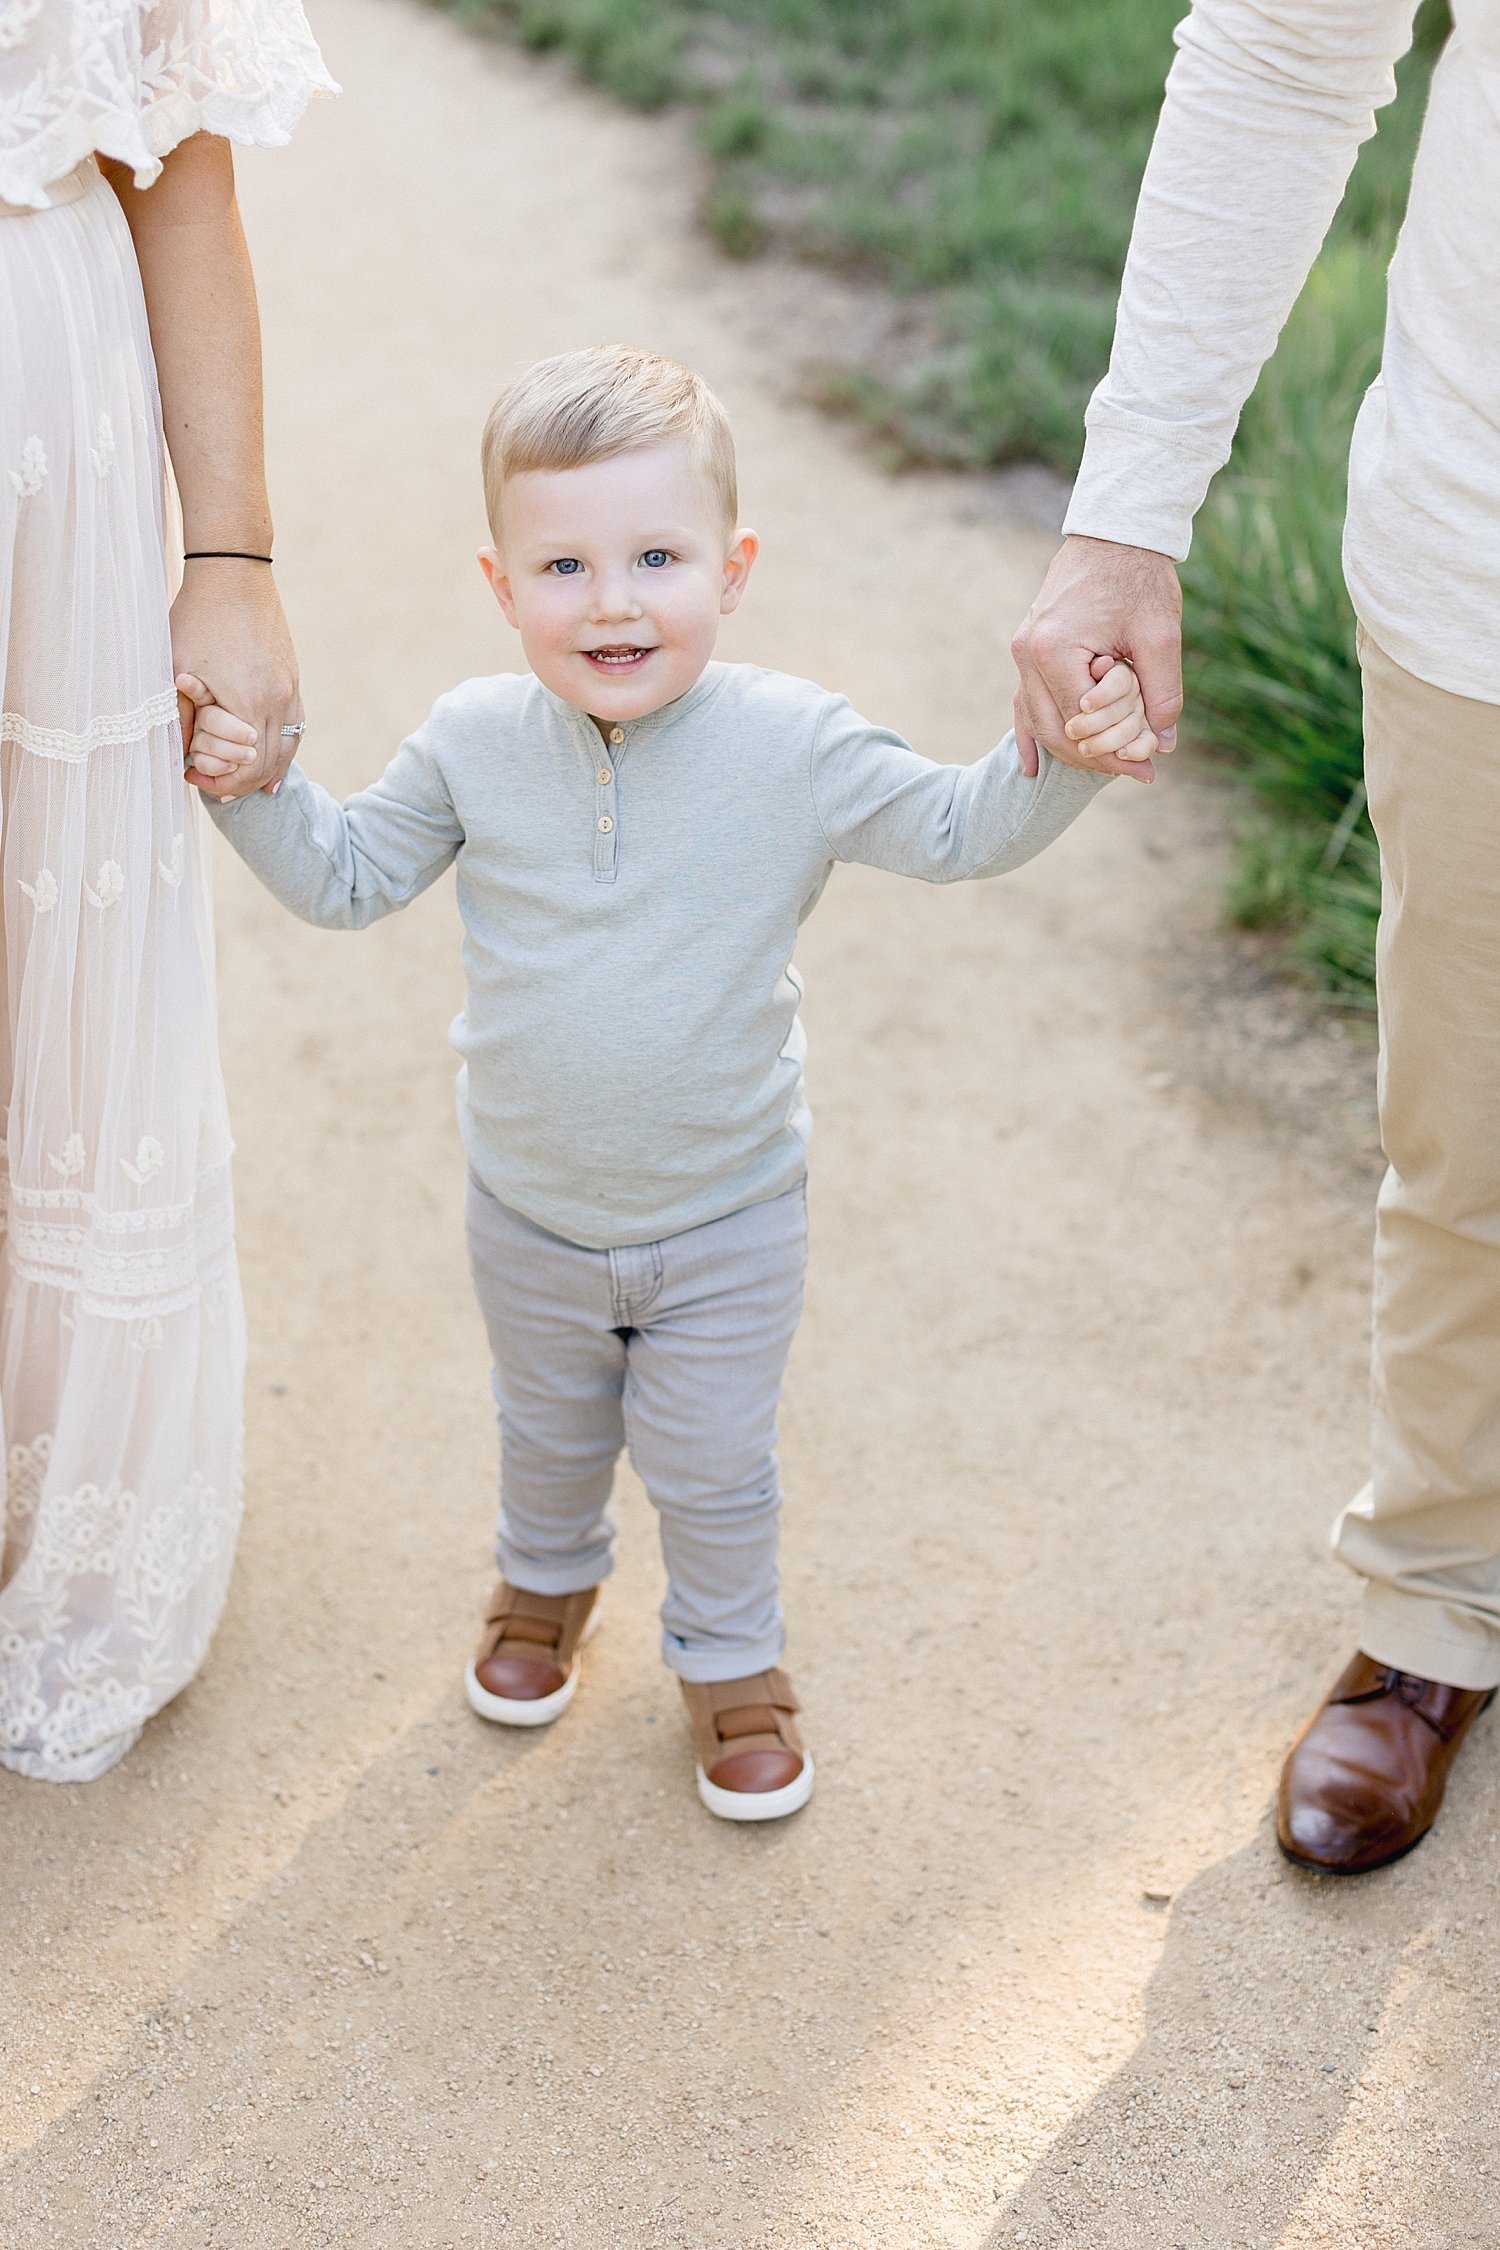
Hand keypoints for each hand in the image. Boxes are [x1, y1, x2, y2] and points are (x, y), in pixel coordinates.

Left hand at [170, 559, 302, 797]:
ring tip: (247, 788)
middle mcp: (278, 701)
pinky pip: (295, 729)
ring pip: (287, 750)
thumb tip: (179, 754)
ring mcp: (291, 691)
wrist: (232, 573)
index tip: (190, 775)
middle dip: (239, 782)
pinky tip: (273, 768)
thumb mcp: (177, 670)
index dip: (218, 780)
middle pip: (267, 765)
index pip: (244, 767)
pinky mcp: (293, 680)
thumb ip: (181, 717)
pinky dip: (284, 752)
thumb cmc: (198, 617)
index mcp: (250, 703)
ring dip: (266, 772)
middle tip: (210, 785)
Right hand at [1011, 534, 1181, 784]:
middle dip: (1096, 756)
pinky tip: (1031, 768)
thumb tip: (1164, 744)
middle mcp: (1028, 654)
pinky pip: (1024, 702)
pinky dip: (1030, 734)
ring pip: (1038, 721)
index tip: (1149, 766)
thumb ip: (1162, 694)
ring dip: (1073, 749)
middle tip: (1137, 772)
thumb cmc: (1139, 578)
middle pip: (1056, 731)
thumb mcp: (1160, 638)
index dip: (1117, 750)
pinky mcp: (1028, 648)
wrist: (1116, 530)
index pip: (1083, 723)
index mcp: (1056, 650)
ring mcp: (1022, 651)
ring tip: (1111, 767)